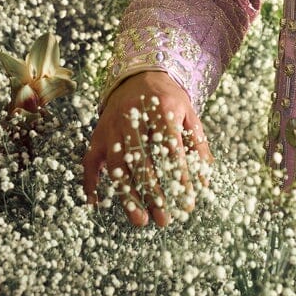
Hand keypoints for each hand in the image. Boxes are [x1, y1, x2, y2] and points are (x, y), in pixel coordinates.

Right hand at [82, 70, 212, 226]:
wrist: (139, 75)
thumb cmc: (169, 100)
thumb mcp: (189, 114)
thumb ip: (198, 145)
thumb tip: (205, 181)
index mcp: (161, 109)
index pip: (170, 147)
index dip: (179, 175)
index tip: (187, 199)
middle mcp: (132, 118)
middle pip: (142, 161)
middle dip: (153, 193)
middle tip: (164, 219)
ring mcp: (111, 127)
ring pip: (117, 166)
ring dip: (128, 196)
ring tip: (140, 220)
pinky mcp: (98, 135)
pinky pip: (90, 161)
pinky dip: (90, 183)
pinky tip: (96, 204)